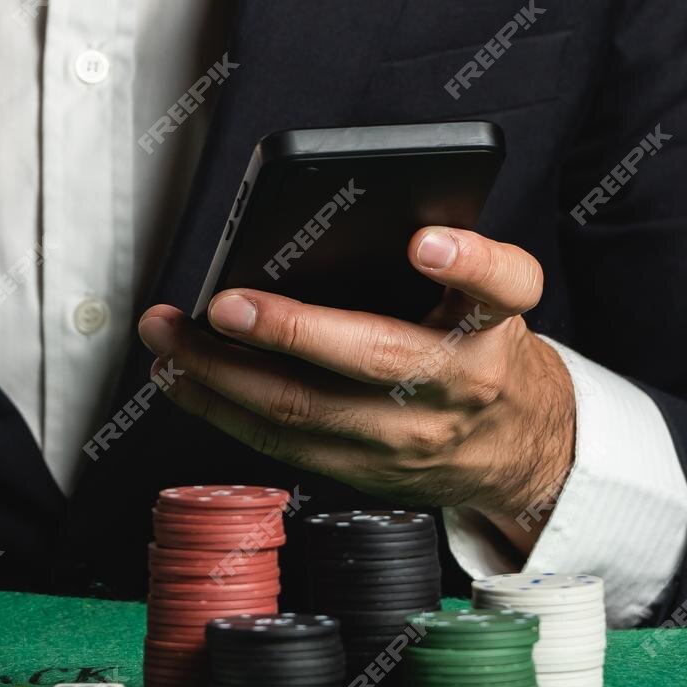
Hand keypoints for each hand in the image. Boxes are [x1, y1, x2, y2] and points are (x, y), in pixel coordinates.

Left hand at [136, 227, 575, 548]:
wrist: (516, 450)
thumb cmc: (478, 351)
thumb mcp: (479, 301)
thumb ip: (431, 265)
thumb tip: (326, 214)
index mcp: (492, 325)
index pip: (502, 285)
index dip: (467, 262)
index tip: (425, 242)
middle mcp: (456, 382)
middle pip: (373, 356)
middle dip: (288, 330)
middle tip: (224, 304)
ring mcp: (408, 436)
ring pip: (305, 408)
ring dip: (220, 371)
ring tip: (170, 335)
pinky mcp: (365, 471)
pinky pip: (281, 442)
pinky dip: (220, 406)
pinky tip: (182, 376)